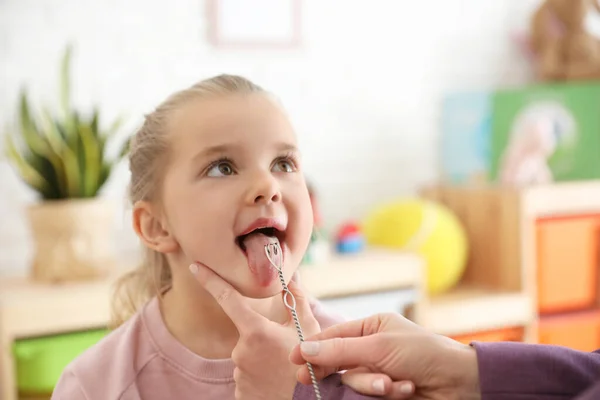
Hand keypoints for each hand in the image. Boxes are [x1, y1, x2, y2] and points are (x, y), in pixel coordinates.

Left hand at [191, 263, 320, 399]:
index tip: (196, 266)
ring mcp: (238, 373)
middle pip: (247, 333)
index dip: (210, 279)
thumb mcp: (309, 329)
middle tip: (285, 350)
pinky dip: (260, 375)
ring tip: (283, 368)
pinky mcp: (239, 391)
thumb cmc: (311, 366)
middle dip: (262, 337)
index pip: (227, 297)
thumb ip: (296, 299)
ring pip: (247, 355)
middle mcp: (241, 351)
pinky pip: (247, 375)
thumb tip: (289, 275)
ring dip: (262, 357)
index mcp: (256, 331)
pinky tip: (274, 381)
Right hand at [290, 313, 480, 399]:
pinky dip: (386, 395)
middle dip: (340, 372)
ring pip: (354, 382)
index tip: (293, 360)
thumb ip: (340, 350)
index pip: (334, 336)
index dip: (312, 347)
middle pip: (338, 362)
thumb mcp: (379, 347)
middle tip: (312, 381)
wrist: (461, 384)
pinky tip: (404, 390)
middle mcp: (373, 348)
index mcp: (372, 327)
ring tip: (391, 386)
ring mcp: (379, 371)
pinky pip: (369, 396)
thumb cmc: (424, 353)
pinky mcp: (387, 393)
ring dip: (370, 386)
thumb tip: (304, 348)